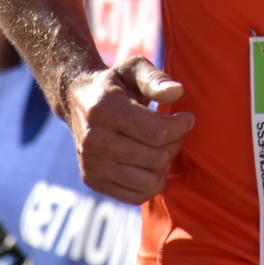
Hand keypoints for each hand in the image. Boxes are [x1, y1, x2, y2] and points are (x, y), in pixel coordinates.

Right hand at [63, 56, 194, 204]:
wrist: (77, 100)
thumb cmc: (114, 83)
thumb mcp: (133, 69)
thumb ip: (155, 78)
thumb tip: (177, 92)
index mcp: (104, 109)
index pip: (157, 133)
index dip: (181, 126)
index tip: (187, 118)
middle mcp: (93, 140)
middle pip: (157, 158)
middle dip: (175, 143)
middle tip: (174, 131)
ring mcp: (91, 164)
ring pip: (149, 181)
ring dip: (165, 165)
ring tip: (162, 147)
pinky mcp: (92, 181)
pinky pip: (136, 195)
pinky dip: (152, 182)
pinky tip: (151, 163)